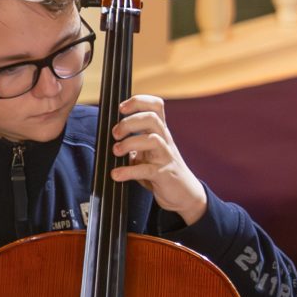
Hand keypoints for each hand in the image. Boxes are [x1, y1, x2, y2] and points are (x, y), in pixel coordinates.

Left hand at [110, 93, 208, 222]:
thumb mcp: (149, 151)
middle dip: (129, 123)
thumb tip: (112, 135)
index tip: (121, 109)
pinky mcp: (164, 175)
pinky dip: (128, 171)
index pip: (155, 106)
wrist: (185, 194)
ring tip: (116, 152)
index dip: (138, 102)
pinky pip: (147, 170)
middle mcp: (165, 141)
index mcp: (160, 133)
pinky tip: (117, 174)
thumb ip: (134, 142)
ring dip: (129, 143)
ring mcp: (166, 157)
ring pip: (152, 140)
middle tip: (115, 134)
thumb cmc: (162, 170)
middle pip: (152, 119)